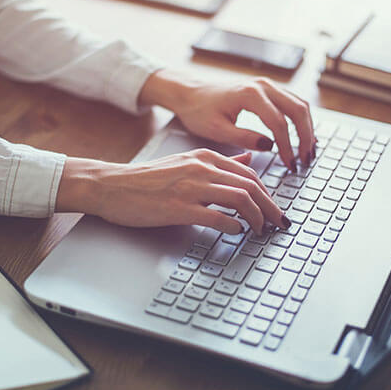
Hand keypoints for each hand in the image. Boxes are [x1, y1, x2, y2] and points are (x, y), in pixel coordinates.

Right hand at [56, 150, 290, 233]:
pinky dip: (233, 226)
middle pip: (251, 185)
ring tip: (261, 230)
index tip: (274, 210)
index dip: (268, 194)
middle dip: (270, 207)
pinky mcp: (178, 207)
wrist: (112, 185)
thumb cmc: (146, 179)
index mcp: (205, 157)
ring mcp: (190, 187)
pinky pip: (217, 216)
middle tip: (278, 224)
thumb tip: (248, 160)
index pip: (250, 173)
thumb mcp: (185, 162)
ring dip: (256, 218)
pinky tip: (236, 232)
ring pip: (240, 199)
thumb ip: (219, 163)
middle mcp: (201, 168)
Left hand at [138, 70, 315, 171]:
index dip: (287, 147)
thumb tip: (270, 146)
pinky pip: (293, 102)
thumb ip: (243, 138)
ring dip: (307, 128)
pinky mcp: (268, 90)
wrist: (190, 93)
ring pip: (299, 104)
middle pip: (298, 110)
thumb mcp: (216, 130)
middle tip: (306, 160)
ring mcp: (267, 85)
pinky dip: (301, 120)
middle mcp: (263, 85)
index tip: (289, 165)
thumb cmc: (198, 111)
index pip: (279, 123)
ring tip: (308, 152)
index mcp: (250, 94)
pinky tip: (302, 137)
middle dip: (305, 137)